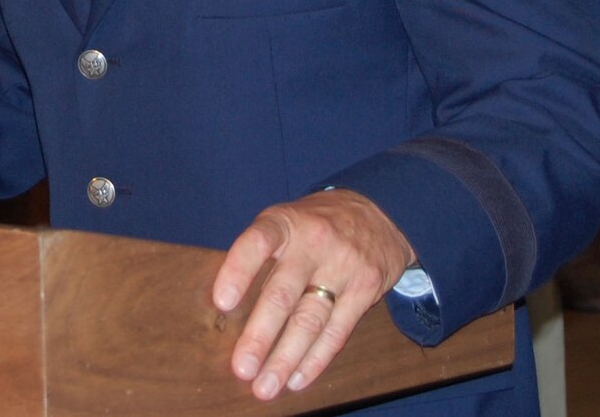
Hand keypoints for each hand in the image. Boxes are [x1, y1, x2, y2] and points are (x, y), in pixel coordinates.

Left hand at [211, 189, 415, 400]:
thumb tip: (222, 308)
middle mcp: (313, 243)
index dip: (238, 270)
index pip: (257, 243)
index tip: (221, 303)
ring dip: (285, 358)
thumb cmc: (313, 225)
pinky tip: (296, 379)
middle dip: (260, 335)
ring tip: (265, 386)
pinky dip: (315, 359)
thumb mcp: (284, 221)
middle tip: (242, 368)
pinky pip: (337, 331)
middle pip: (283, 294)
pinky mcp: (365, 288)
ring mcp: (342, 266)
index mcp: (284, 223)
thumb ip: (258, 255)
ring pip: (310, 320)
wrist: (378, 212)